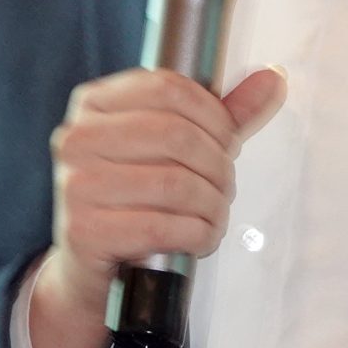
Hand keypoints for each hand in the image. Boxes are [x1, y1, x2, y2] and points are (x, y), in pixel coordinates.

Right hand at [26, 65, 285, 347]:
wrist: (95, 267)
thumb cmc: (136, 200)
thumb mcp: (176, 149)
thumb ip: (222, 115)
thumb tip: (271, 80)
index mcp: (95, 104)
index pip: (168, 88)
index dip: (213, 116)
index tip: (227, 142)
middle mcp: (77, 138)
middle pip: (176, 135)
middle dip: (218, 166)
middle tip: (225, 187)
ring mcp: (77, 184)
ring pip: (174, 184)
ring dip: (212, 206)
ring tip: (214, 217)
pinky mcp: (84, 231)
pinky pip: (160, 227)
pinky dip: (196, 235)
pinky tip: (199, 239)